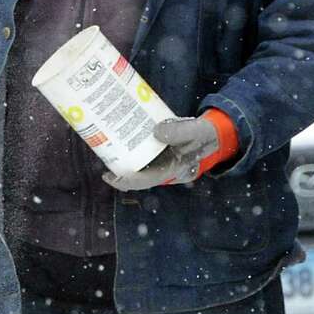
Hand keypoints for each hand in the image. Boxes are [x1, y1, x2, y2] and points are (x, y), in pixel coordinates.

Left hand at [101, 115, 222, 191]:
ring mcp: (161, 163)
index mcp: (172, 171)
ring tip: (107, 148)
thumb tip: (156, 132)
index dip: (125, 181)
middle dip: (118, 170)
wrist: (211, 134)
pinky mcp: (159, 154)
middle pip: (136, 176)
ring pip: (138, 167)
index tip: (108, 177)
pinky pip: (142, 156)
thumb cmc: (202, 135)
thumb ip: (178, 131)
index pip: (144, 181)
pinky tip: (121, 139)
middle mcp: (163, 170)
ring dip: (123, 161)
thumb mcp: (194, 131)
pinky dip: (131, 151)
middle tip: (102, 155)